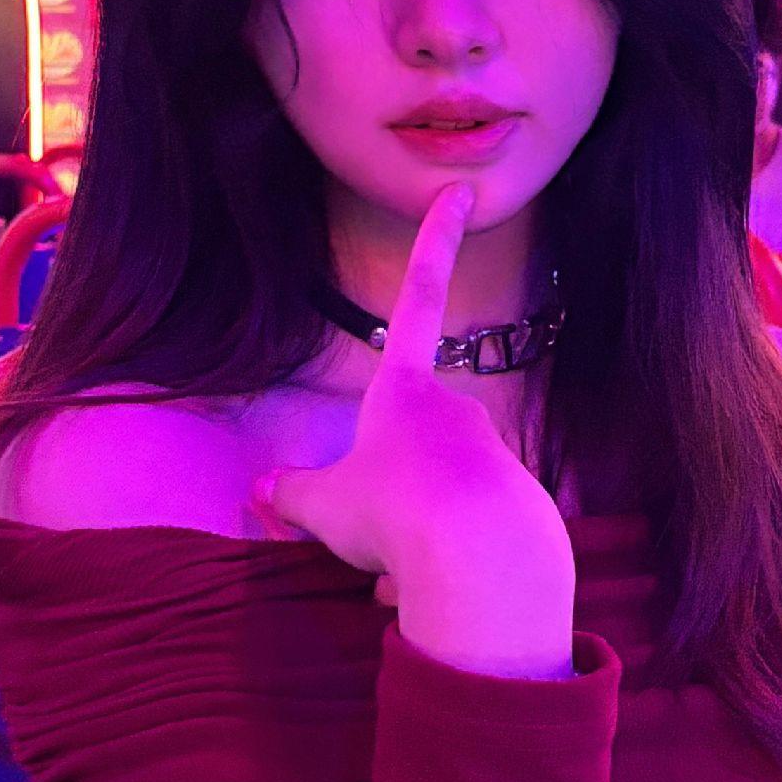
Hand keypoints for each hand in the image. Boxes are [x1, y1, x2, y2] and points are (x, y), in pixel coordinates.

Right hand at [257, 185, 575, 678]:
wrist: (480, 561)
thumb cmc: (393, 515)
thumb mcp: (321, 508)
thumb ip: (291, 496)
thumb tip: (261, 493)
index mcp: (403, 389)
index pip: (416, 296)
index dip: (435, 239)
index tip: (462, 191)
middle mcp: (454, 409)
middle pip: (405, 443)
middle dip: (384, 491)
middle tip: (368, 538)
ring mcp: (492, 453)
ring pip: (434, 494)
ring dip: (410, 534)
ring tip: (397, 573)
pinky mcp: (520, 502)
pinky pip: (465, 530)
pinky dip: (442, 560)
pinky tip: (432, 591)